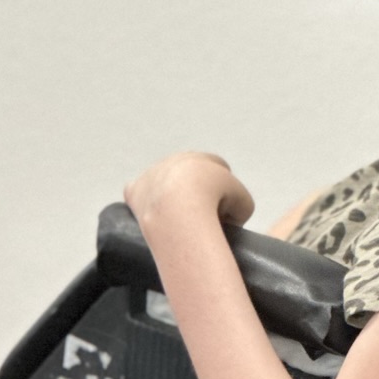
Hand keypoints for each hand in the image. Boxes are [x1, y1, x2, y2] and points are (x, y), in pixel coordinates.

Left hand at [124, 153, 254, 234]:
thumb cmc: (213, 203)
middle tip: (205, 214)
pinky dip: (146, 205)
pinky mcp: (134, 192)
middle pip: (189, 174)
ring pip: (163, 184)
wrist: (178, 209)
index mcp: (202, 159)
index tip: (226, 205)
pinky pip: (139, 195)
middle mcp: (175, 160)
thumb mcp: (244, 203)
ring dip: (171, 197)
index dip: (225, 187)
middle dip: (198, 191)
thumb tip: (230, 214)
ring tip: (180, 219)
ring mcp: (152, 174)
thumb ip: (240, 203)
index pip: (218, 167)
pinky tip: (154, 218)